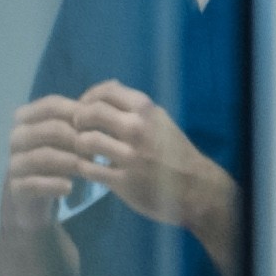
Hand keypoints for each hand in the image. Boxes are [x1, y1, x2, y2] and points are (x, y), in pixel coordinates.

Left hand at [6, 84, 226, 236]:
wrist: (198, 189)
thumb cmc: (176, 153)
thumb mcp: (160, 121)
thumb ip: (134, 106)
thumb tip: (107, 86)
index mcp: (147, 110)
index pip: (105, 92)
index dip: (87, 98)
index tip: (84, 108)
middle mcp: (137, 129)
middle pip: (90, 113)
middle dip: (78, 120)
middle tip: (78, 129)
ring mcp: (130, 156)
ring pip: (86, 140)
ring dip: (78, 145)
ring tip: (82, 150)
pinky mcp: (123, 182)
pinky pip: (88, 169)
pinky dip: (83, 167)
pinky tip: (87, 168)